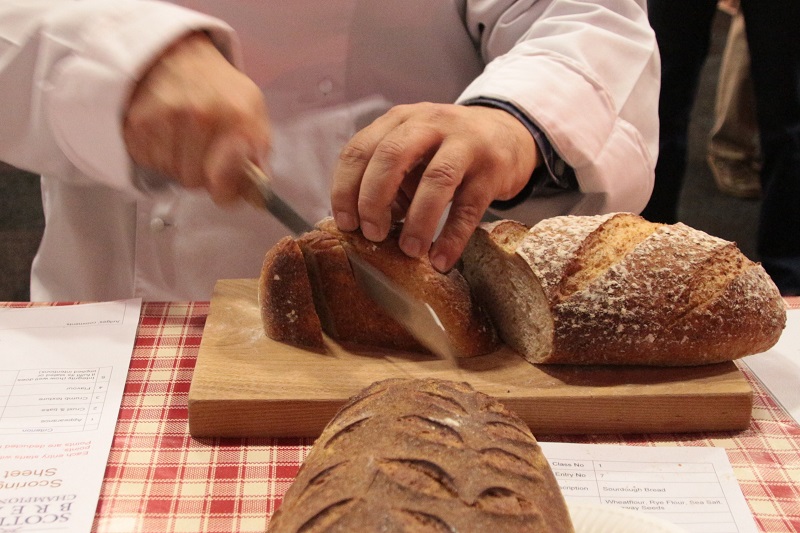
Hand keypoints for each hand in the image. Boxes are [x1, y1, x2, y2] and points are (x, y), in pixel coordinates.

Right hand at [123, 32, 269, 204]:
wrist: (179, 54)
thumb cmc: (221, 89)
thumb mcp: (254, 114)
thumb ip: (259, 157)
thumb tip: (256, 196)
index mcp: (237, 119)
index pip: (224, 184)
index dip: (225, 190)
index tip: (224, 184)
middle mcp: (201, 117)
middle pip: (195, 182)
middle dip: (201, 173)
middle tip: (203, 149)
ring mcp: (165, 118)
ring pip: (171, 174)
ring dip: (177, 163)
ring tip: (184, 136)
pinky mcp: (136, 122)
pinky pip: (148, 161)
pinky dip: (157, 153)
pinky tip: (165, 131)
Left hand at [330, 102, 539, 271]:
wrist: (508, 134)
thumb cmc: (447, 152)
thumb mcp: (413, 153)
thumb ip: (388, 180)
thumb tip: (361, 225)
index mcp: (399, 120)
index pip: (360, 149)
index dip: (346, 188)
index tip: (346, 223)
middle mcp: (429, 123)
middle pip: (391, 156)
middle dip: (375, 200)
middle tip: (373, 235)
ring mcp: (464, 143)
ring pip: (435, 179)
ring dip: (417, 221)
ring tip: (409, 251)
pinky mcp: (492, 168)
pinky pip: (469, 206)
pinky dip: (452, 237)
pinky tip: (441, 259)